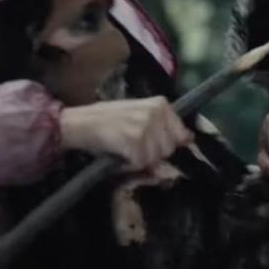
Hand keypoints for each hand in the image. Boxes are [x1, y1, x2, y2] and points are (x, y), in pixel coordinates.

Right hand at [59, 97, 191, 170]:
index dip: (169, 144)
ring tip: (125, 148)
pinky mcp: (134, 140)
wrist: (80, 123)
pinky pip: (140, 164)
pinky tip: (119, 153)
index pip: (183, 133)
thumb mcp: (139, 114)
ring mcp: (145, 126)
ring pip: (156, 158)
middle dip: (153, 154)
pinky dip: (128, 165)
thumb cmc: (108, 120)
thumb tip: (188, 139)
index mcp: (160, 104)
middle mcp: (156, 112)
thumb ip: (163, 125)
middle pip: (169, 149)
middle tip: (133, 146)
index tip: (153, 145)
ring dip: (140, 160)